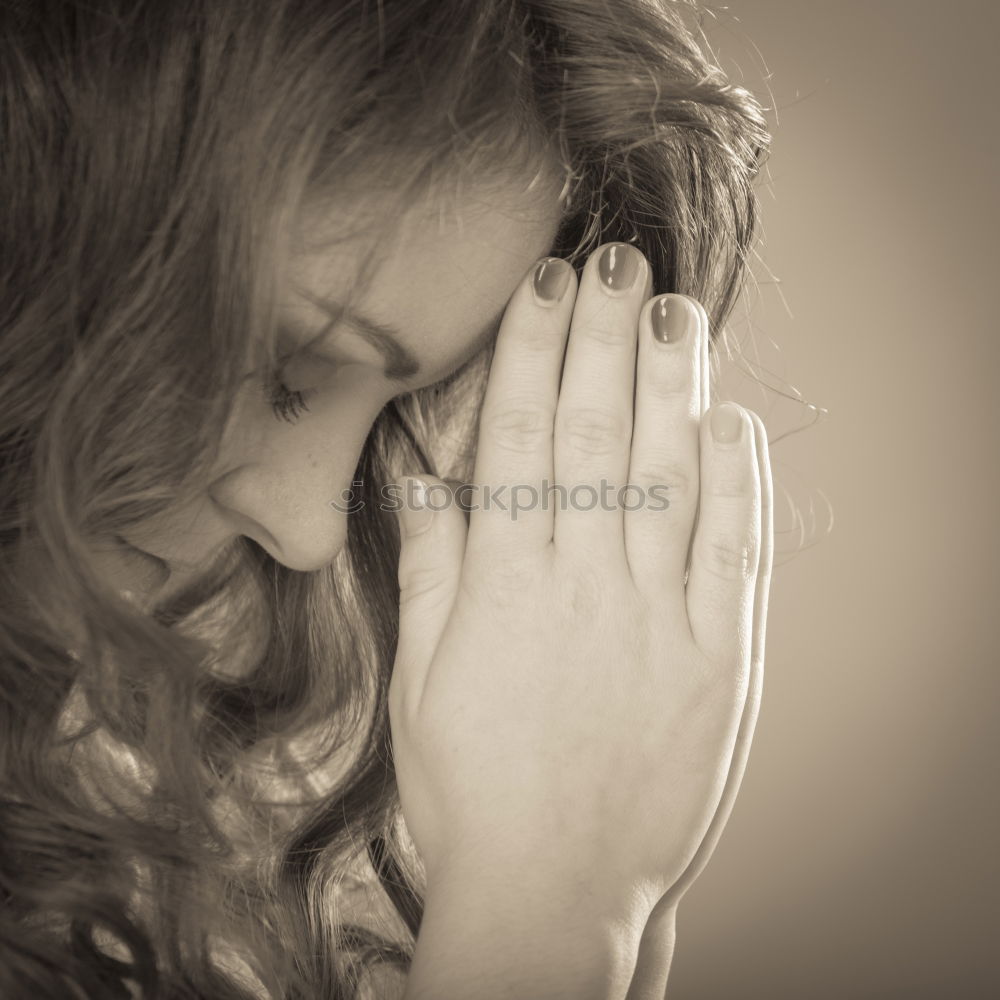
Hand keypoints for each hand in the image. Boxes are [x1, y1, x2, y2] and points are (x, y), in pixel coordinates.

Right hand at [388, 242, 772, 923]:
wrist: (552, 892)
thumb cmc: (471, 789)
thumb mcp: (420, 681)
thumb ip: (428, 569)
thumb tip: (421, 475)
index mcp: (502, 588)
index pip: (520, 440)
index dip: (532, 353)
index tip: (543, 285)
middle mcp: (581, 590)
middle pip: (595, 439)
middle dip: (602, 339)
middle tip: (615, 258)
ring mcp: (658, 624)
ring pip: (666, 479)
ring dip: (671, 387)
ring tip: (673, 310)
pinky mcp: (721, 666)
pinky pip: (734, 557)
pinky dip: (737, 482)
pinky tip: (732, 418)